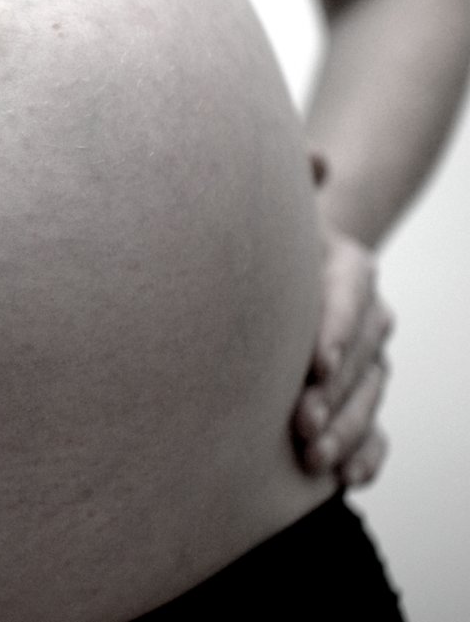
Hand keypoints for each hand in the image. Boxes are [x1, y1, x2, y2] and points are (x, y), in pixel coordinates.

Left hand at [294, 160, 391, 485]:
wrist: (279, 273)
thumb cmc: (264, 242)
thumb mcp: (269, 211)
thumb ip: (290, 184)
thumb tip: (312, 159)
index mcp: (346, 265)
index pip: (350, 294)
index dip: (335, 329)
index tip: (312, 364)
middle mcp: (367, 314)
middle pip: (361, 356)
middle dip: (332, 394)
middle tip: (298, 424)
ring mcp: (368, 359)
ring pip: (368, 398)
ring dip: (344, 431)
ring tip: (312, 460)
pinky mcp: (360, 396)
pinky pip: (374, 430)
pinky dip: (365, 455)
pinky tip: (347, 480)